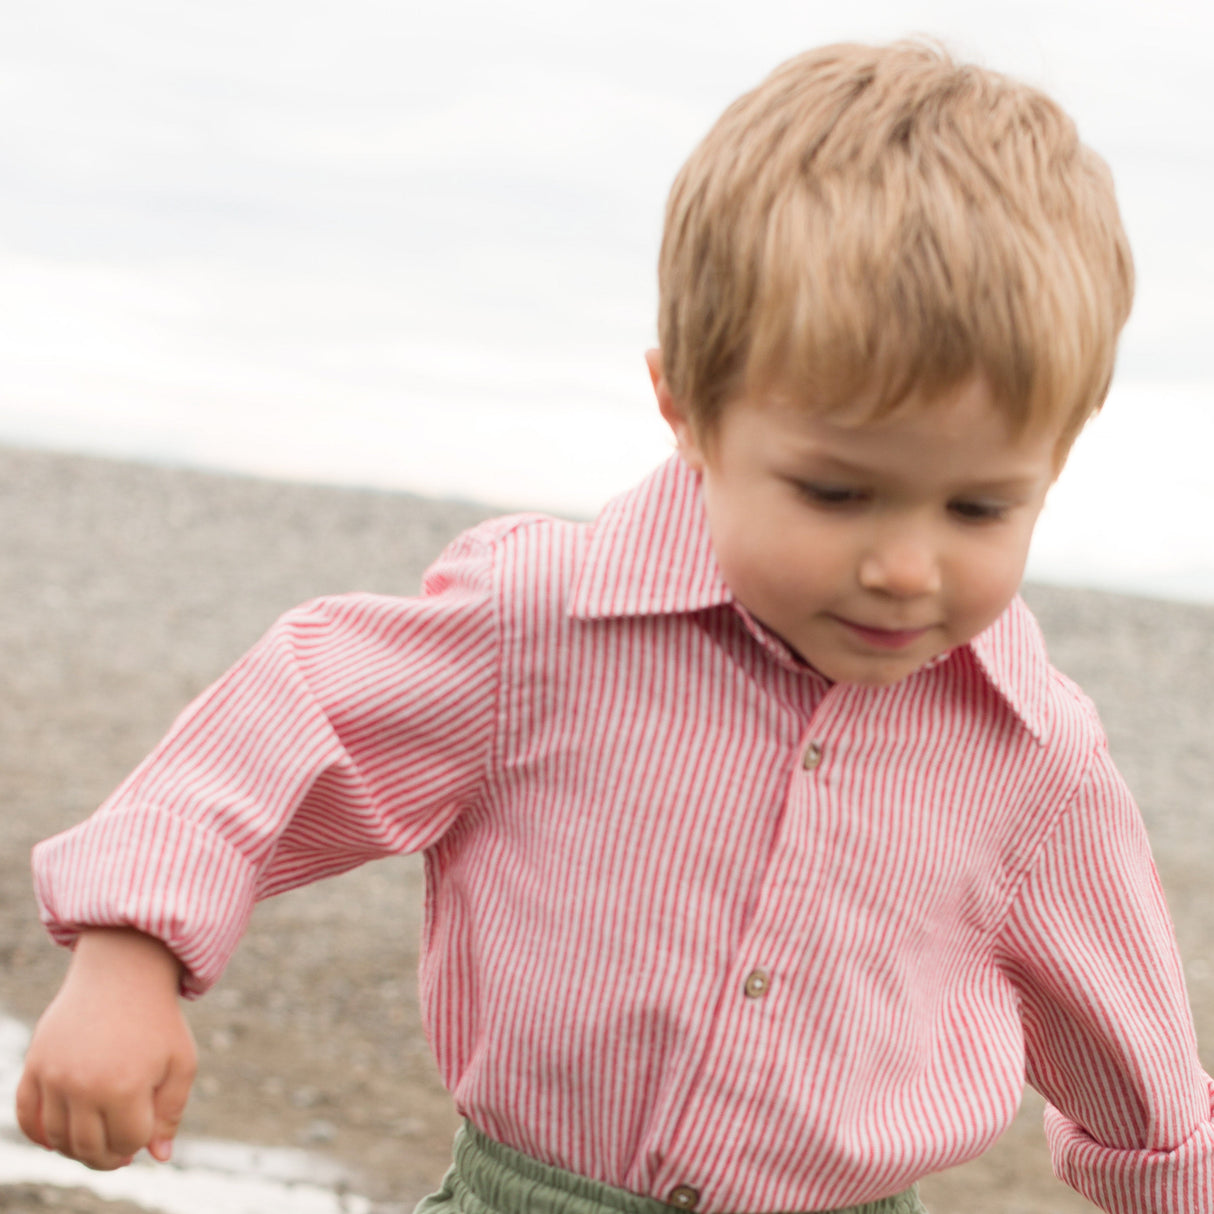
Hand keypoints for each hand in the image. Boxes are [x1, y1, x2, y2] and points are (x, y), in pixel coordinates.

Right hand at [15, 928, 196, 1168]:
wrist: (122, 974)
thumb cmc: (157, 1021)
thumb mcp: (180, 1062)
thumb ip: (171, 1113)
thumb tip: (159, 1158)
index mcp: (125, 1086)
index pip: (128, 1142)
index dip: (140, 1141)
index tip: (146, 1128)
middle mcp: (84, 1086)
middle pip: (89, 1148)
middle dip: (109, 1157)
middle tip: (120, 1151)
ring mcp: (54, 1076)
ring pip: (58, 1138)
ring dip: (77, 1149)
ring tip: (97, 1139)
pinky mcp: (35, 1065)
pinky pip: (26, 1116)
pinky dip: (38, 1135)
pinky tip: (56, 1139)